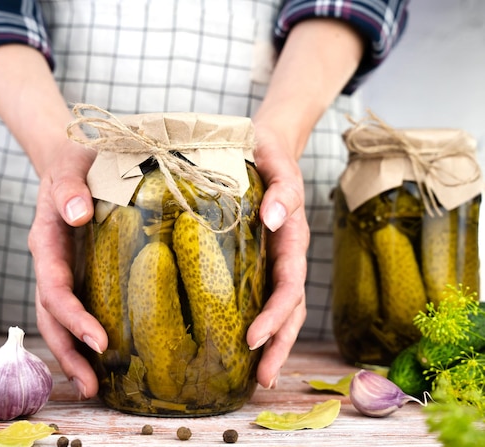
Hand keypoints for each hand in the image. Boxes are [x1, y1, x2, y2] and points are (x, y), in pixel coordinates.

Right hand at [28, 144, 104, 398]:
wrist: (68, 158)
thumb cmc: (73, 160)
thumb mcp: (71, 165)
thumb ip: (70, 187)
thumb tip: (79, 213)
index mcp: (46, 241)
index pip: (55, 287)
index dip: (73, 316)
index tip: (99, 340)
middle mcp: (49, 262)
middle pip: (49, 316)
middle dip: (68, 351)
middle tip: (92, 386)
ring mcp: (60, 269)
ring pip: (57, 319)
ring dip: (71, 353)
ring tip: (93, 387)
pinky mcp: (75, 272)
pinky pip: (72, 308)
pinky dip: (80, 335)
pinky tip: (99, 357)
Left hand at [245, 123, 308, 388]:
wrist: (267, 143)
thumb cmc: (267, 151)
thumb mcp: (275, 162)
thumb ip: (282, 188)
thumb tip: (275, 218)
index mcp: (292, 237)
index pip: (289, 285)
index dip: (275, 314)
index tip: (254, 339)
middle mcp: (287, 254)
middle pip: (292, 308)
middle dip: (279, 344)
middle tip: (263, 378)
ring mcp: (276, 258)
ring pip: (283, 308)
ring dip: (275, 343)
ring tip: (261, 376)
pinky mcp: (261, 258)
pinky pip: (264, 294)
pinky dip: (262, 321)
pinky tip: (247, 344)